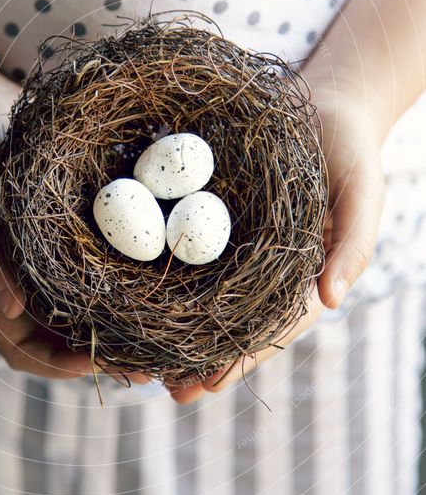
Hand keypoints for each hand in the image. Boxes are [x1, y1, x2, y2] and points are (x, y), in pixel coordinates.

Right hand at [0, 72, 148, 382]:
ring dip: (119, 329)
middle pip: (60, 341)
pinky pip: (94, 275)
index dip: (60, 366)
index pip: (23, 348)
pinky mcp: (64, 240)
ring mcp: (43, 264)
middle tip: (151, 362)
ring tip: (162, 334)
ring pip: (82, 314)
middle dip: (103, 357)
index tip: (102, 365)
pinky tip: (156, 283)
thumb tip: (10, 311)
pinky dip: (121, 289)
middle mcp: (21, 284)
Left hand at [166, 80, 384, 403]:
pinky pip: (185, 240)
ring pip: (202, 289)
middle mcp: (264, 265)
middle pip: (229, 319)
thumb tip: (331, 301)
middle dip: (198, 356)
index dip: (238, 359)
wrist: (328, 106)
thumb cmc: (352, 154)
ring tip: (140, 356)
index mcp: (300, 275)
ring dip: (172, 323)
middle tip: (166, 388)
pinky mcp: (213, 210)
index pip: (268, 329)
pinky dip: (162, 267)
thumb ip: (352, 246)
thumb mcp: (362, 197)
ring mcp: (236, 240)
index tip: (207, 385)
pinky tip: (132, 287)